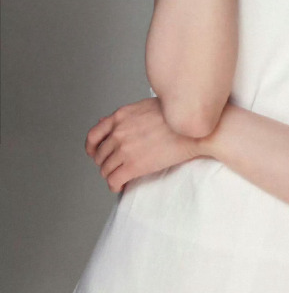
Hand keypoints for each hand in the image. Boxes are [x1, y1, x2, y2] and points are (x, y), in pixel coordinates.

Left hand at [85, 95, 202, 192]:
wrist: (192, 127)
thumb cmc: (176, 115)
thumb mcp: (145, 106)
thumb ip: (125, 116)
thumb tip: (105, 121)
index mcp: (120, 116)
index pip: (94, 135)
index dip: (92, 148)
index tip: (95, 154)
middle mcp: (118, 132)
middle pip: (100, 155)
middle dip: (105, 163)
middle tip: (113, 167)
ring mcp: (124, 149)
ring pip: (105, 169)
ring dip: (110, 175)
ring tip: (118, 178)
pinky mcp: (134, 165)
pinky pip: (114, 180)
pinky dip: (114, 186)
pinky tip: (120, 186)